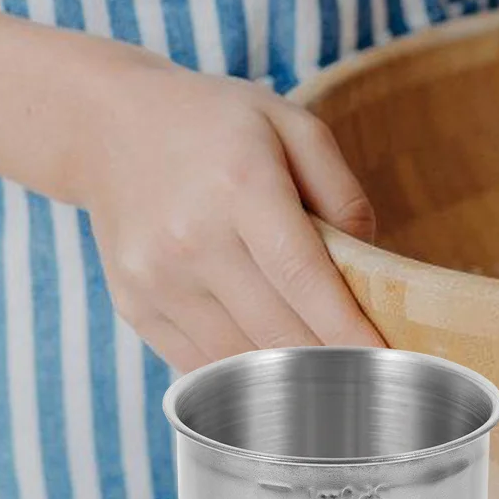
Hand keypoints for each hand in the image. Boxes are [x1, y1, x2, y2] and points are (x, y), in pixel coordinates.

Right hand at [75, 50, 383, 372]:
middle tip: (371, 369)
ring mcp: (156, 279)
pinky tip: (273, 361)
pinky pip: (201, 362)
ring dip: (290, 374)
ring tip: (327, 368)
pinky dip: (244, 372)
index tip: (389, 360)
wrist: (109, 127)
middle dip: (332, 359)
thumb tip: (372, 267)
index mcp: (241, 186)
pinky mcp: (135, 306)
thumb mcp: (292, 125)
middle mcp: (192, 238)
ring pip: (241, 357)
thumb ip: (342, 193)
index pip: (304, 276)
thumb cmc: (216, 125)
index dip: (348, 327)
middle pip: (277, 328)